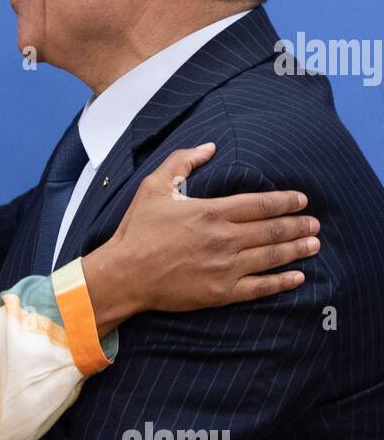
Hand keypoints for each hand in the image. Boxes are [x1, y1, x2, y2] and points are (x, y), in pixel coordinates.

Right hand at [81, 143, 320, 330]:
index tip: (301, 200)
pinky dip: (282, 282)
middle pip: (272, 230)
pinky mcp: (221, 292)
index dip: (285, 201)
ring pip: (272, 257)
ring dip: (297, 249)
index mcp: (211, 212)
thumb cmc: (137, 230)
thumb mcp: (154, 186)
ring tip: (314, 244)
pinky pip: (260, 287)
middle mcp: (224, 239)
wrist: (124, 274)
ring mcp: (225, 268)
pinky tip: (297, 277)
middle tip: (315, 222)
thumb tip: (210, 147)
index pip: (260, 204)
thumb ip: (182, 161)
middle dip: (298, 225)